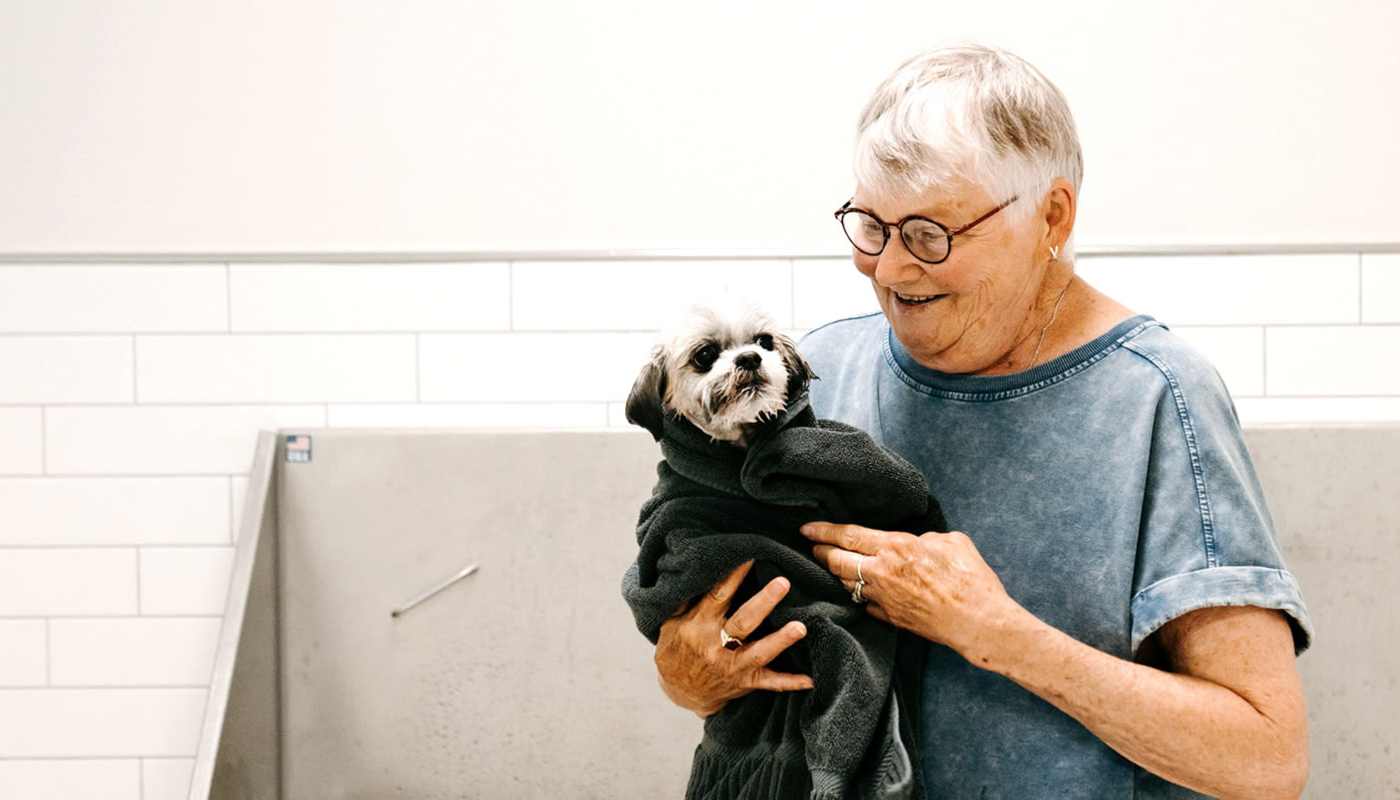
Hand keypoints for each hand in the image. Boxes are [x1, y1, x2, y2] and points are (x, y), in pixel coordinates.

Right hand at [654, 559, 814, 718]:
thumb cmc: (676, 649)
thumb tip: (698, 569)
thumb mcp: (671, 623)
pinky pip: (768, 683)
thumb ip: (686, 600)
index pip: (717, 596)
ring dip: (780, 641)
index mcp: (698, 626)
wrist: (678, 691)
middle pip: (743, 622)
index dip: (734, 577)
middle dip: (764, 603)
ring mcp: (731, 666)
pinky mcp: (743, 683)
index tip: (751, 556)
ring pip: (759, 653)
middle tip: (783, 583)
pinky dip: (789, 683)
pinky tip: (810, 680)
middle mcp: (715, 646)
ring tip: (800, 627)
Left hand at [800, 522, 1025, 663]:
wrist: (977, 622)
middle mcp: (882, 573)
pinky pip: (864, 604)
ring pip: (846, 585)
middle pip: (836, 562)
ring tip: (831, 567)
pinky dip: (858, 596)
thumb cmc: (970, 579)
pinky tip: (858, 592)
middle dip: (820, 553)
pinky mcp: (890, 618)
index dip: (824, 531)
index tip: (807, 529)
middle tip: (811, 547)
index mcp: (896, 547)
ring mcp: (883, 599)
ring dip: (836, 575)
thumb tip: (917, 543)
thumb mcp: (951, 542)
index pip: (848, 536)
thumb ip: (926, 538)